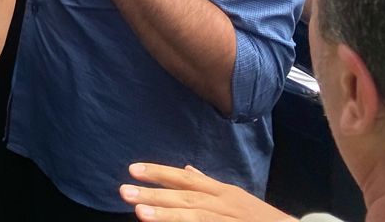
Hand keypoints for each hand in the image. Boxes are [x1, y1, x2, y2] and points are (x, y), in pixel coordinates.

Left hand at [119, 163, 292, 221]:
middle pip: (186, 196)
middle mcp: (225, 204)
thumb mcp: (235, 197)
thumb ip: (208, 184)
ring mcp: (230, 221)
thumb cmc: (260, 218)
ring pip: (195, 217)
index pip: (186, 178)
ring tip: (140, 213)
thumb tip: (186, 168)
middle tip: (124, 191)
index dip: (159, 173)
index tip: (132, 169)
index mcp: (223, 192)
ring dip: (167, 215)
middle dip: (155, 194)